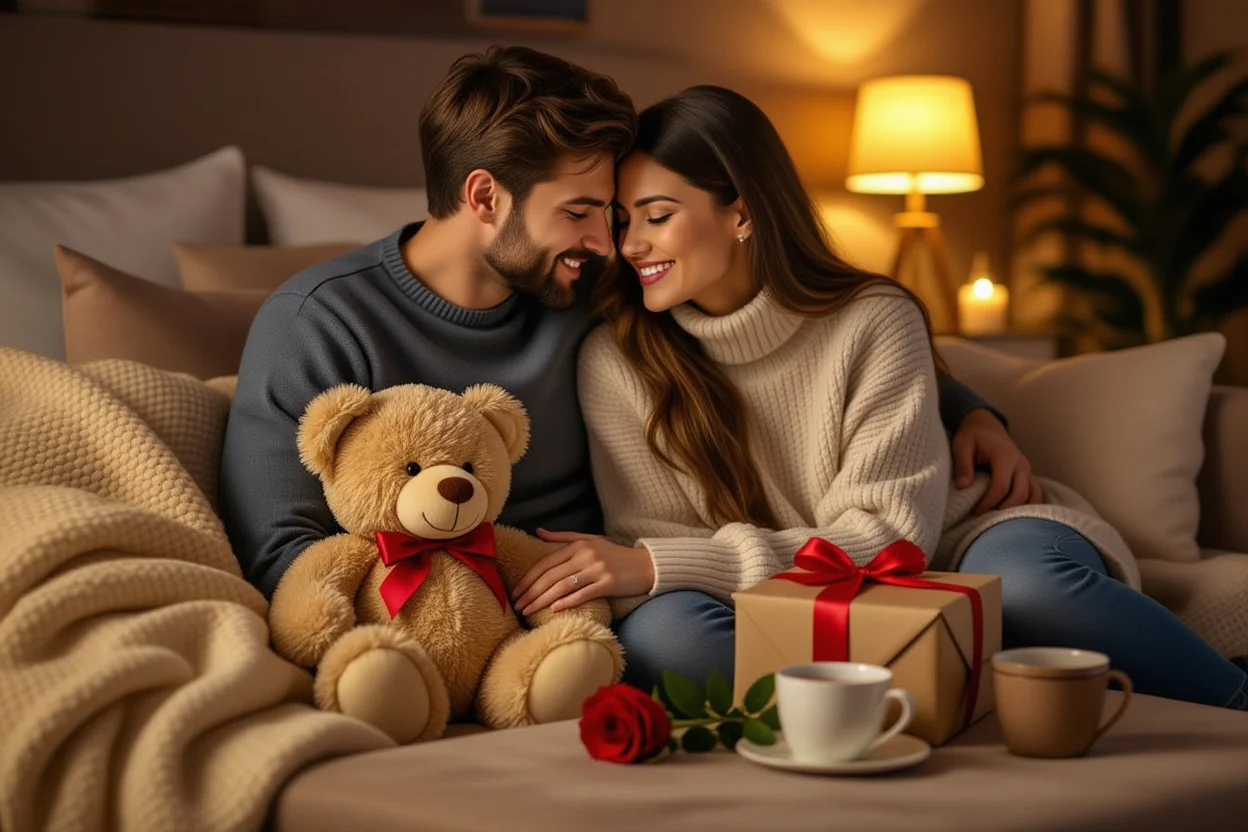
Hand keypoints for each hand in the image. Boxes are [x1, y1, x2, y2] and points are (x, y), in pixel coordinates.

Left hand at [511, 529, 655, 615]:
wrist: (645, 564)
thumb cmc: (615, 554)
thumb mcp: (589, 540)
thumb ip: (562, 537)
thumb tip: (538, 532)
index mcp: (578, 544)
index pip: (546, 563)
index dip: (528, 578)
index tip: (515, 591)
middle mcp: (586, 555)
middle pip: (551, 576)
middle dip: (531, 592)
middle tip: (517, 605)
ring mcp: (597, 569)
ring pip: (562, 586)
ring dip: (542, 600)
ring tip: (528, 611)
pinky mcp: (608, 583)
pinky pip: (582, 594)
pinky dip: (566, 602)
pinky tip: (553, 610)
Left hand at [951, 408, 1043, 514]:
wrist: (985, 424)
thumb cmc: (972, 436)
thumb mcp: (961, 446)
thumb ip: (962, 465)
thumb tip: (962, 486)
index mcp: (1004, 456)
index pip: (1001, 486)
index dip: (989, 502)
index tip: (976, 512)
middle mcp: (1020, 463)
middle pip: (1020, 494)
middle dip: (1004, 510)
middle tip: (986, 518)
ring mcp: (1027, 469)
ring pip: (1034, 495)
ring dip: (1020, 510)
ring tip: (1001, 519)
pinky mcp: (1028, 473)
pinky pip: (1037, 493)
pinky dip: (1031, 505)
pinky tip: (1017, 516)